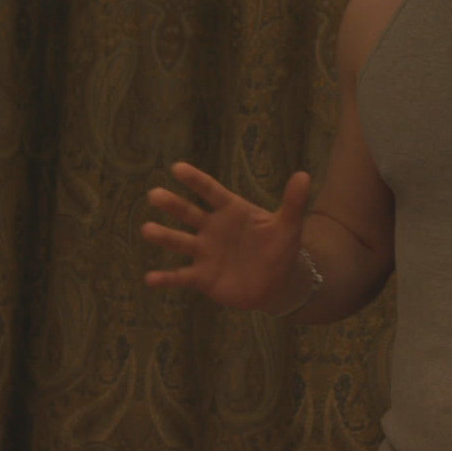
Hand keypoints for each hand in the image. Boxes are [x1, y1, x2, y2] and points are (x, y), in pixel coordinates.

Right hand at [142, 162, 312, 313]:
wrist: (278, 282)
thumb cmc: (280, 248)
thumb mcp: (289, 226)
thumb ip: (293, 202)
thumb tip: (305, 175)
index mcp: (231, 210)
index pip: (210, 191)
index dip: (196, 180)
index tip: (177, 168)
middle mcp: (212, 228)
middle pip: (189, 213)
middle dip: (172, 204)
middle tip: (154, 194)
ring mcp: (205, 252)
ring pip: (180, 242)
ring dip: (164, 236)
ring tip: (147, 230)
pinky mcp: (203, 278)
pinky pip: (181, 277)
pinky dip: (166, 279)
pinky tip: (150, 279)